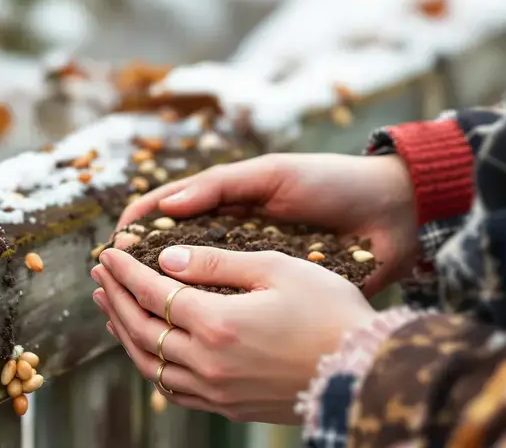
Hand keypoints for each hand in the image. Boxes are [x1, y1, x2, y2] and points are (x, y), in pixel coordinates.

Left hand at [91, 246, 376, 423]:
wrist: (369, 371)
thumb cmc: (332, 311)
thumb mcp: (278, 268)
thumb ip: (217, 262)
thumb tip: (165, 258)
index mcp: (219, 323)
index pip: (153, 293)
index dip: (126, 271)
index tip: (109, 253)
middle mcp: (210, 363)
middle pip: (142, 330)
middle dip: (115, 299)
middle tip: (101, 274)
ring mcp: (218, 391)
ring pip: (151, 364)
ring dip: (124, 332)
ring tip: (110, 306)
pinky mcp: (229, 408)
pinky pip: (174, 389)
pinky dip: (151, 364)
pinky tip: (146, 345)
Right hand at [117, 153, 418, 294]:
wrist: (393, 214)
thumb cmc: (332, 182)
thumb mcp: (272, 174)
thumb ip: (220, 186)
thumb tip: (165, 206)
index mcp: (226, 202)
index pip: (168, 212)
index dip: (139, 227)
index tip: (115, 244)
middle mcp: (232, 236)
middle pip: (174, 254)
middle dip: (142, 267)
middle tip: (113, 284)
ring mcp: (253, 267)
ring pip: (200, 286)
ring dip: (169, 297)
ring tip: (138, 312)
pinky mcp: (277, 295)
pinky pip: (236, 308)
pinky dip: (211, 318)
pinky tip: (189, 331)